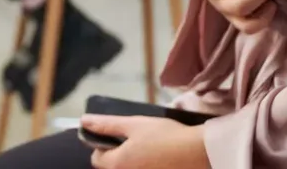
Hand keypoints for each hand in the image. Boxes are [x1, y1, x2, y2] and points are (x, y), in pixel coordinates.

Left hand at [83, 116, 208, 168]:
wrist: (202, 153)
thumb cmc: (166, 136)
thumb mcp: (134, 124)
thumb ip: (106, 125)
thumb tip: (83, 121)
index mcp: (118, 165)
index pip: (97, 159)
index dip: (103, 146)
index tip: (118, 137)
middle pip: (112, 167)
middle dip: (118, 156)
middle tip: (136, 143)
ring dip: (134, 162)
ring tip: (150, 151)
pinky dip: (148, 166)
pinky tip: (160, 160)